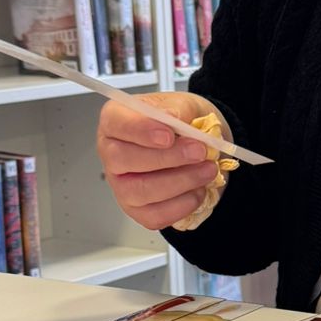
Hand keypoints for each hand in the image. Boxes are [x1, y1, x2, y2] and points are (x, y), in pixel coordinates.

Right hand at [96, 93, 232, 232]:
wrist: (198, 145)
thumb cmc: (181, 123)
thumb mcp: (184, 104)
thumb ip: (178, 109)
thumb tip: (173, 118)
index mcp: (115, 120)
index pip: (115, 123)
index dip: (140, 130)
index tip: (168, 135)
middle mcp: (112, 153)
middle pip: (124, 159)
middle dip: (168, 158)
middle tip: (199, 151)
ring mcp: (121, 184)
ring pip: (141, 190)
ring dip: (181, 182)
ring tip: (208, 170)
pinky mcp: (137, 209)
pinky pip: (154, 215)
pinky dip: (181, 205)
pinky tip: (198, 191)